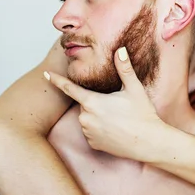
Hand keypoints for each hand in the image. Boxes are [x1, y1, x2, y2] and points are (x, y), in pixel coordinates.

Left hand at [44, 47, 164, 160]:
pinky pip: (91, 131)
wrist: (148, 142)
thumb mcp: (134, 89)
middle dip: (96, 101)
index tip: (46, 74)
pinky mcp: (93, 144)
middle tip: (116, 106)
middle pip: (85, 103)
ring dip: (97, 115)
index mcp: (92, 102)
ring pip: (87, 118)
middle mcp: (86, 118)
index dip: (57, 80)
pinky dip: (99, 128)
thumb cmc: (142, 115)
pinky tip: (114, 129)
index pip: (69, 88)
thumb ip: (124, 68)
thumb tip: (120, 50)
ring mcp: (88, 132)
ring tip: (118, 118)